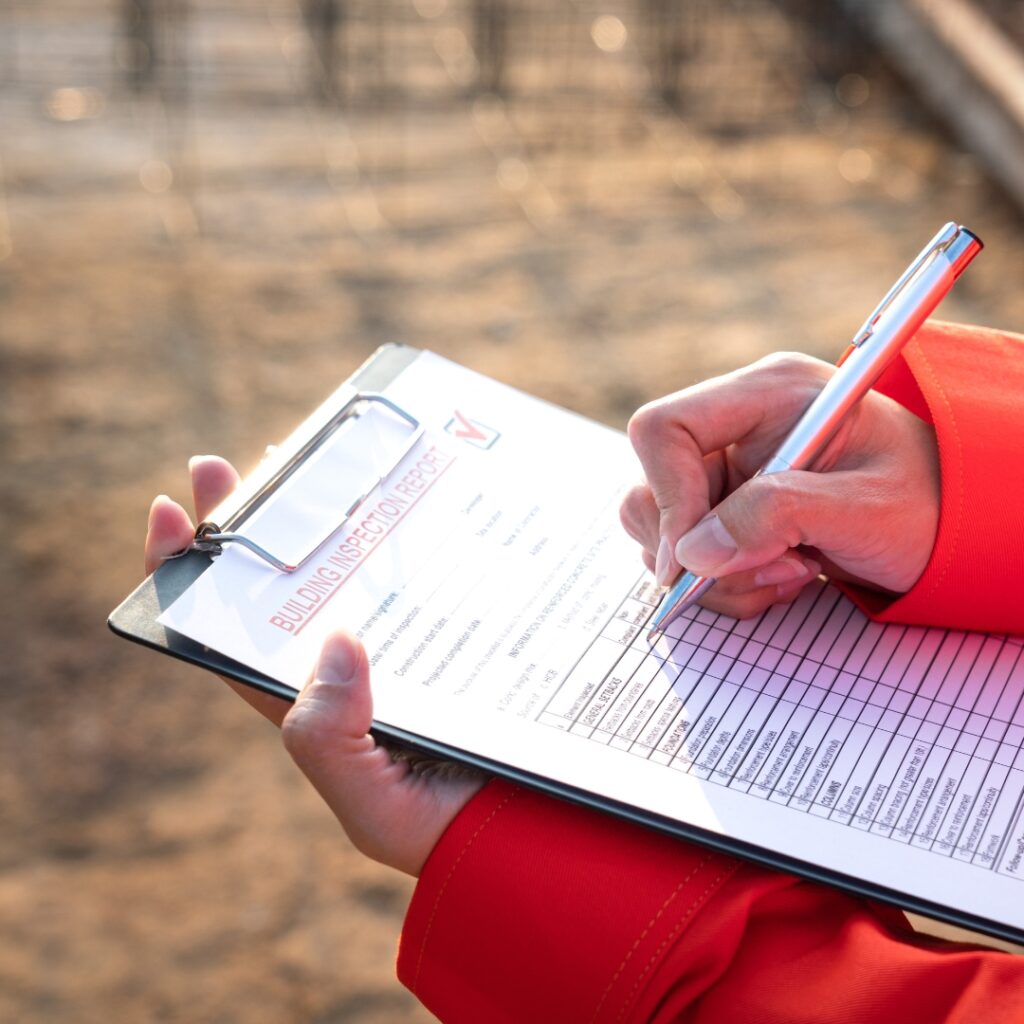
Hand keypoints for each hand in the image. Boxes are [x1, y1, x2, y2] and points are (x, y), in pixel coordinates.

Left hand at [144, 456, 484, 875]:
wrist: (536, 835)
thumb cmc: (449, 831)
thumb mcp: (373, 808)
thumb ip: (329, 742)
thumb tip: (334, 639)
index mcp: (310, 709)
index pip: (231, 637)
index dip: (190, 580)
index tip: (171, 514)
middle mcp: (347, 669)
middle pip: (281, 588)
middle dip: (247, 528)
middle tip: (223, 467)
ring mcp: (400, 643)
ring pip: (348, 570)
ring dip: (320, 517)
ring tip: (301, 461)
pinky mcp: (453, 628)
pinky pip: (421, 574)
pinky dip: (405, 534)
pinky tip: (402, 495)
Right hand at [620, 353, 940, 618]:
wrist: (959, 526)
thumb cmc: (931, 503)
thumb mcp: (866, 510)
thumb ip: (778, 517)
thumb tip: (691, 553)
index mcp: (767, 394)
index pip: (663, 429)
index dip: (667, 494)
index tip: (693, 558)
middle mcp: (736, 427)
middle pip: (652, 488)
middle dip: (697, 551)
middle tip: (768, 569)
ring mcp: (730, 471)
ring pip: (664, 533)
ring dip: (718, 575)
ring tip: (790, 573)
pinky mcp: (730, 510)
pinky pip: (691, 558)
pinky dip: (728, 584)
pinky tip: (784, 576)